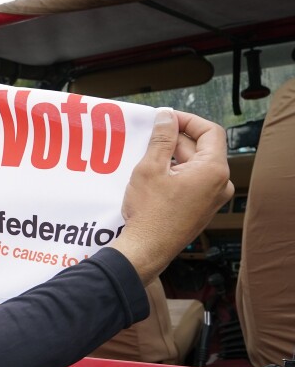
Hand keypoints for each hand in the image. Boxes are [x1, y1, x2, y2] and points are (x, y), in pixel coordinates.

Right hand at [111, 109, 233, 283]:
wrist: (147, 249)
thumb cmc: (150, 213)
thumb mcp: (151, 168)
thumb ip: (161, 138)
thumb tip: (166, 117)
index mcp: (214, 170)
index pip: (209, 131)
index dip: (187, 120)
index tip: (166, 118)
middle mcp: (220, 184)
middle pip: (201, 148)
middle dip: (175, 139)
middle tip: (150, 136)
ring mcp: (212, 198)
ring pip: (194, 166)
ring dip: (172, 156)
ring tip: (147, 156)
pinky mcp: (201, 208)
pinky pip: (192, 181)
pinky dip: (175, 173)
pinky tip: (153, 175)